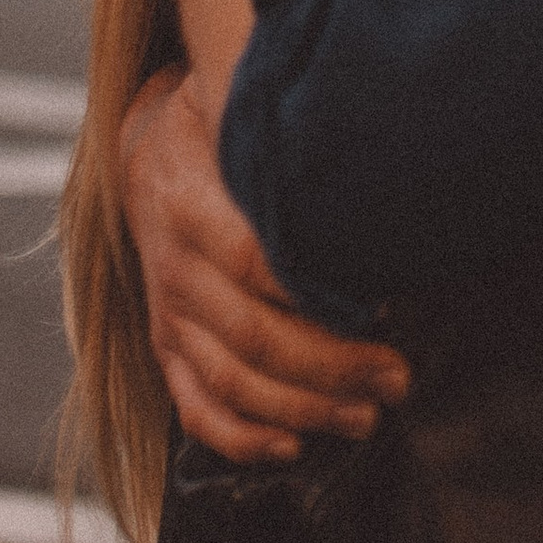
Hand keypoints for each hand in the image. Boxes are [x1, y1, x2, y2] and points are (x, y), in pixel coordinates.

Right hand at [118, 65, 408, 462]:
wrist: (145, 151)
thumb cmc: (211, 121)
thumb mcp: (231, 96)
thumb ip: (272, 111)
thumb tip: (351, 112)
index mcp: (189, 202)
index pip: (256, 262)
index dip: (318, 294)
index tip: (382, 307)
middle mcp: (174, 265)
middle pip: (254, 336)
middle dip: (332, 367)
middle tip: (397, 378)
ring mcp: (168, 312)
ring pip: (231, 382)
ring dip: (303, 409)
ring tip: (367, 415)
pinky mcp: (167, 344)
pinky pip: (195, 407)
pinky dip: (241, 439)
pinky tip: (291, 447)